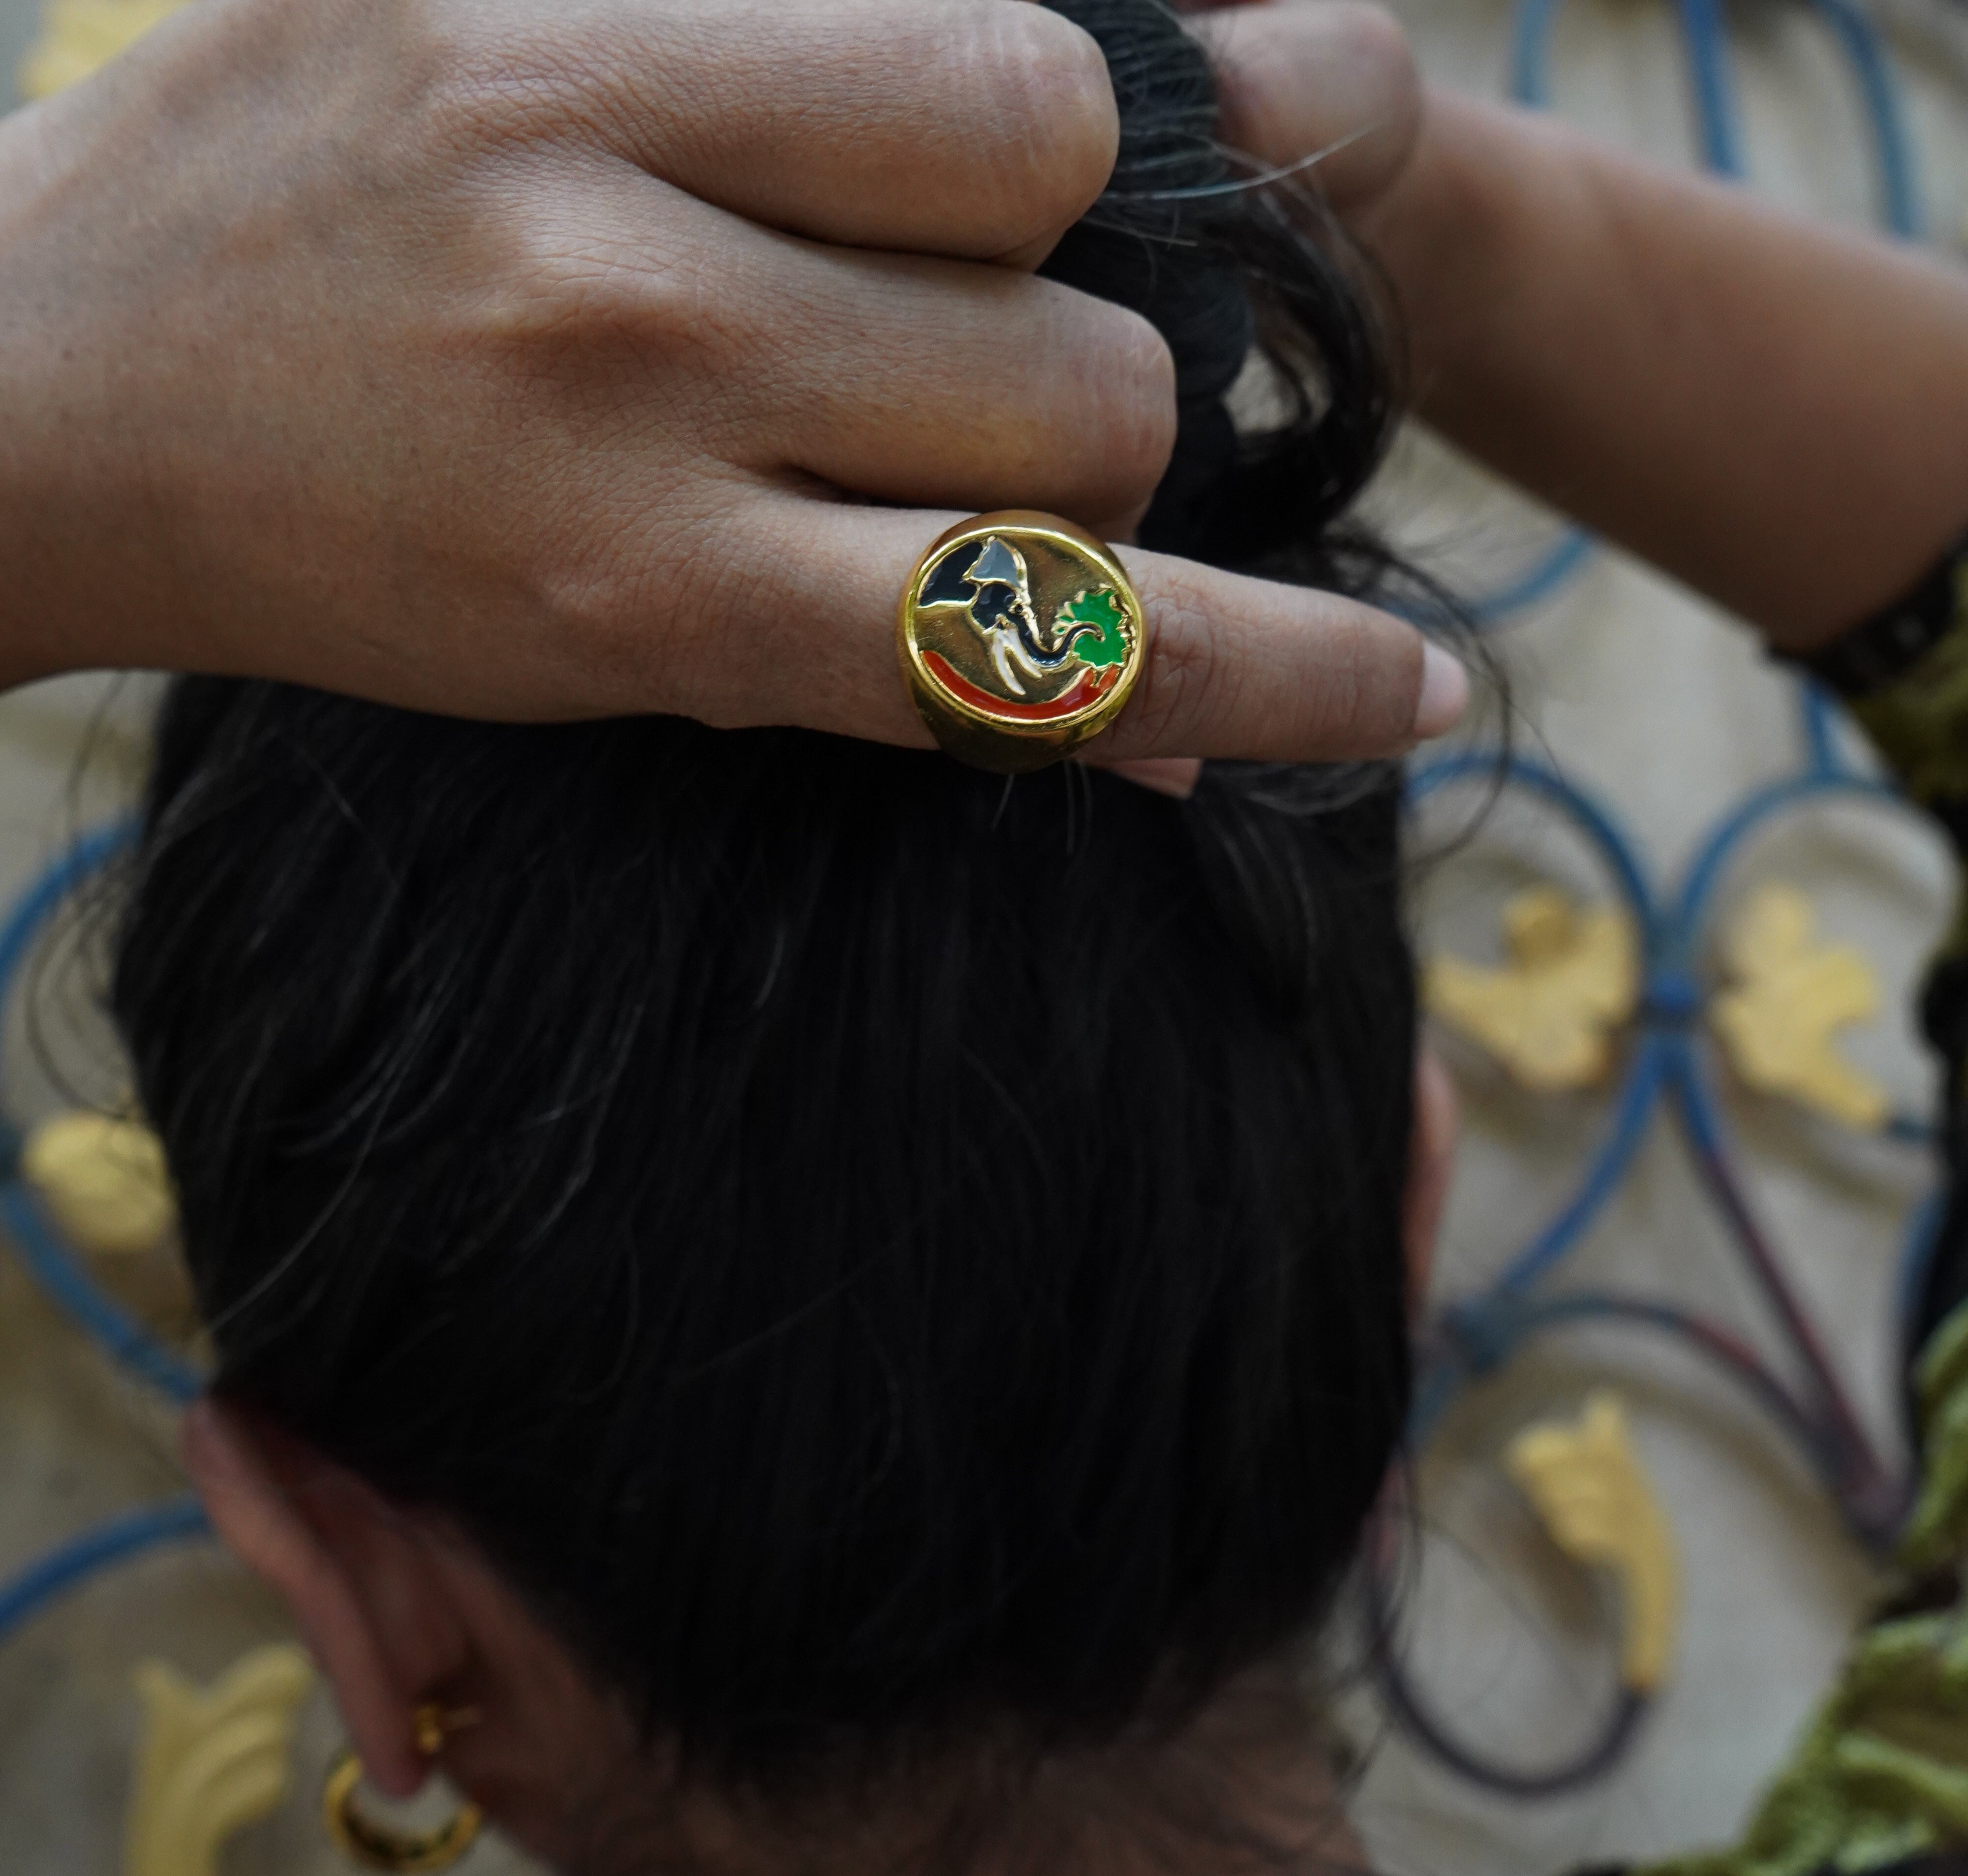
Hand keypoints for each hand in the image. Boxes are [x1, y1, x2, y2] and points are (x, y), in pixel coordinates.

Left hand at [0, 0, 1457, 758]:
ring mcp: (568, 146)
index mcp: (660, 597)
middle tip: (977, 414)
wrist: (54, 391)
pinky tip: (835, 120)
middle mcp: (635, 369)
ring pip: (1036, 135)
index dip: (1272, 684)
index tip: (1410, 694)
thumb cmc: (369, 565)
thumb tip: (1168, 743)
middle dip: (1084, 424)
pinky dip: (928, 58)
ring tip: (914, 236)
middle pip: (1082, 387)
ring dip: (1034, 212)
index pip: (1054, 648)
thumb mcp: (628, 674)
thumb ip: (896, 676)